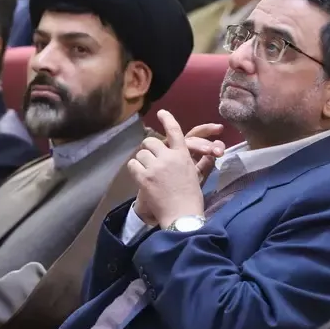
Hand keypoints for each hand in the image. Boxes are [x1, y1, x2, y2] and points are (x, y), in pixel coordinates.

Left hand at [127, 110, 207, 228]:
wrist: (182, 215)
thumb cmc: (191, 198)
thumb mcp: (196, 175)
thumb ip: (195, 161)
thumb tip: (194, 153)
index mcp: (183, 155)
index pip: (174, 131)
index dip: (168, 119)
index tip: (161, 112)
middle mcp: (169, 157)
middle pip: (150, 142)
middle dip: (148, 149)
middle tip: (150, 159)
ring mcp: (155, 167)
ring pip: (141, 154)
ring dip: (142, 161)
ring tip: (147, 172)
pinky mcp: (144, 178)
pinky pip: (133, 165)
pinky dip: (134, 169)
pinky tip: (140, 176)